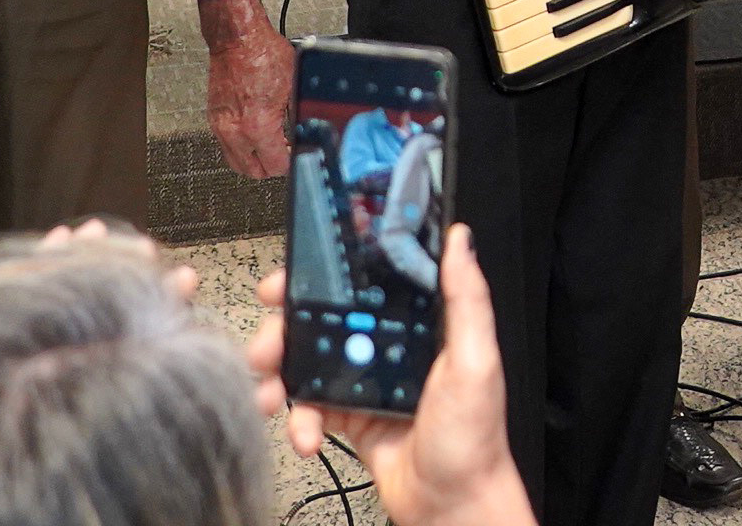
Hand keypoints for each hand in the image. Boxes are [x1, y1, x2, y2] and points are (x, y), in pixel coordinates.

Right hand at [198, 0, 295, 178]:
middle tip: (283, 154)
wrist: (237, 38)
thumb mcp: (293, 86)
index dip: (289, 162)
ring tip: (269, 145)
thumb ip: (297, 116)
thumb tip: (304, 133)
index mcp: (258, 125)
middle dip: (270, 167)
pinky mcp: (214, 118)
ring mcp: (221, 126)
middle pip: (252, 172)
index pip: (275, 166)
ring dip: (253, 160)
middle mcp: (235, 130)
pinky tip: (254, 133)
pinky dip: (240, 147)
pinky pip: (226, 146)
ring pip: (235, 163)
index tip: (295, 154)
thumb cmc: (263, 54)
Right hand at [251, 226, 531, 525]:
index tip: (287, 280)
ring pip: (308, 365)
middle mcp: (388, 349)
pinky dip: (300, 421)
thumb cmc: (473, 439)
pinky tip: (305, 436)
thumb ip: (466, 300)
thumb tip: (460, 241)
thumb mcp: (475, 361)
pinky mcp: (350, 419)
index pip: (364, 286)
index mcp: (417, 327)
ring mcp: (365, 384)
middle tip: (266, 345)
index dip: (323, 278)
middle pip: (323, 323)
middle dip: (285, 331)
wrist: (453, 506)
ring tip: (270, 393)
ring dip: (280, 377)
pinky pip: (312, 409)